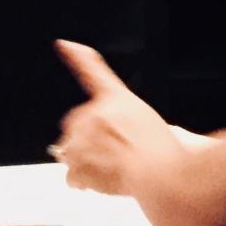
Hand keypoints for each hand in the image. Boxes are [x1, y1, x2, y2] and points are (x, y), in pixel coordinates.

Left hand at [52, 40, 179, 195]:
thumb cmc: (161, 148)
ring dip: (84, 163)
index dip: (77, 56)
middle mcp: (96, 113)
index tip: (64, 44)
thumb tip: (100, 117)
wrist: (161, 172)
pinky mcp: (78, 162)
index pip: (93, 70)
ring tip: (110, 167)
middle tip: (110, 151)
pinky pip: (71, 175)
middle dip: (83, 139)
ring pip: (70, 153)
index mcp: (116, 99)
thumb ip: (118, 112)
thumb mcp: (145, 116)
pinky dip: (83, 181)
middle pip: (73, 124)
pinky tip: (101, 179)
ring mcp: (85, 138)